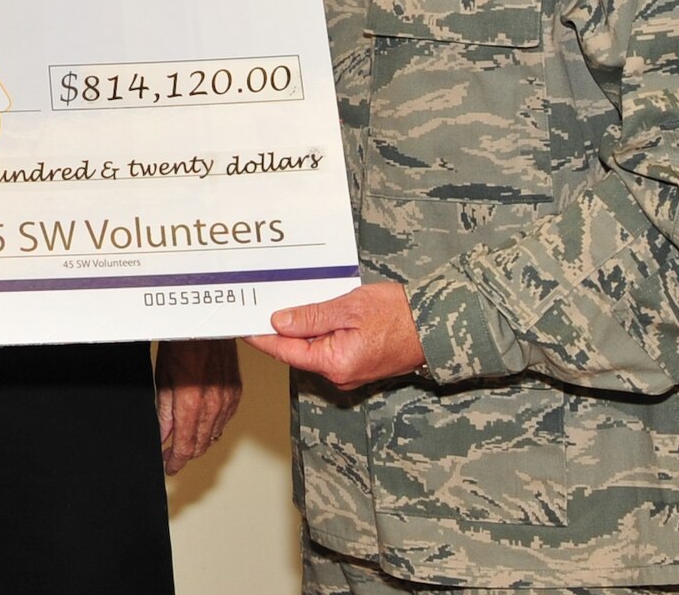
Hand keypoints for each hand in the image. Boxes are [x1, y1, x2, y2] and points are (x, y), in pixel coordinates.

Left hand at [154, 338, 241, 473]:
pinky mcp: (236, 393)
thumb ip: (163, 412)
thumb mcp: (163, 379)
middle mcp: (213, 406)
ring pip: (214, 434)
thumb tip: (162, 436)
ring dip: (199, 440)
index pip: (185, 447)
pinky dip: (212, 426)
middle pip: (201, 445)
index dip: (176, 461)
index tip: (169, 467)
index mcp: (191, 404)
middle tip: (172, 455)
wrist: (206, 323)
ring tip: (185, 439)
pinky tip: (202, 422)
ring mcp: (227, 400)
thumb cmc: (182, 343)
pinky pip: (225, 420)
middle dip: (186, 453)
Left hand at [245, 283, 423, 391]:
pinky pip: (329, 348)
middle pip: (297, 351)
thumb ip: (312, 317)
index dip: (261, 336)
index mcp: (334, 363)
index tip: (242, 325)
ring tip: (286, 304)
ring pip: (313, 349)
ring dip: (301, 329)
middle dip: (279, 330)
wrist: (437, 325)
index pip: (285, 350)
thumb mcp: (349, 307)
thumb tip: (279, 322)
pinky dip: (319, 332)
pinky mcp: (358, 364)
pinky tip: (315, 313)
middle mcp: (339, 374)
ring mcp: (349, 371)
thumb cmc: (399, 315)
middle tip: (259, 306)